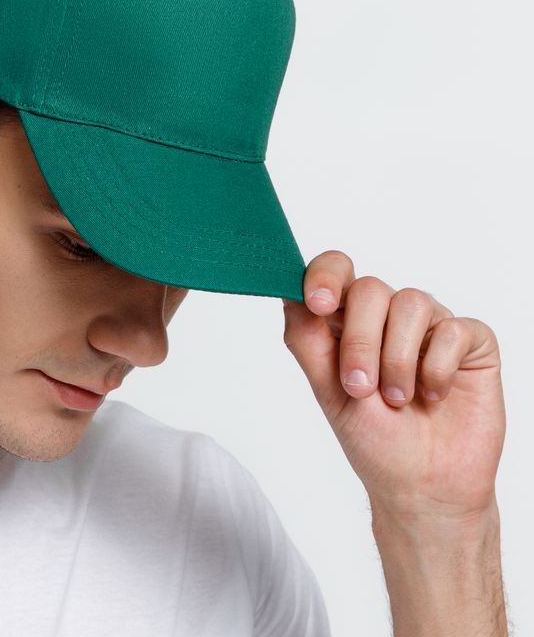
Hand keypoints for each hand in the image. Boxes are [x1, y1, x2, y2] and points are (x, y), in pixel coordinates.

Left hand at [282, 250, 505, 520]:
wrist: (424, 488)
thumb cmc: (375, 442)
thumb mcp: (328, 392)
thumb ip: (306, 339)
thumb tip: (288, 293)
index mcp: (349, 321)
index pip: (336, 271)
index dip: (326, 276)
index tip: (319, 303)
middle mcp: (389, 316)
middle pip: (371, 288)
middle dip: (361, 340)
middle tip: (360, 386)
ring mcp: (431, 326)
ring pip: (412, 303)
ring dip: (399, 359)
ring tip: (398, 398)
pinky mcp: (470, 342)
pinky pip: (454, 329)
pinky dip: (437, 368)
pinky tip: (434, 395)